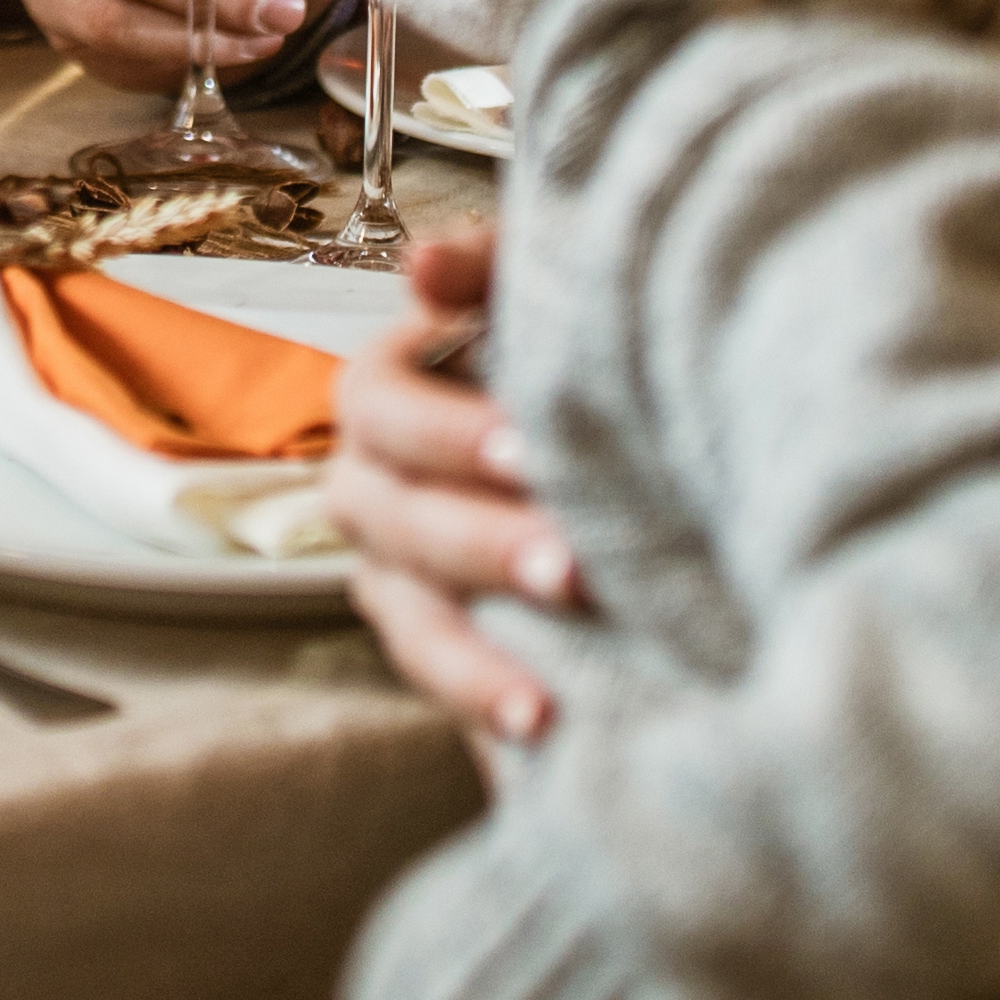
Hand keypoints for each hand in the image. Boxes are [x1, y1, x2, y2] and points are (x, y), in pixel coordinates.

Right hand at [325, 215, 573, 741]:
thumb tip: (423, 265)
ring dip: (470, 662)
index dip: (446, 431)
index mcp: (382, 395)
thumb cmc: (566, 353)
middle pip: (396, 521)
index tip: (528, 448)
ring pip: (410, 623)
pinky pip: (447, 690)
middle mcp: (374, 490)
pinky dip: (487, 712)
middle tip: (570, 568)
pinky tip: (544, 735)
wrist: (626, 451)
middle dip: (480, 547)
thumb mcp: (535, 292)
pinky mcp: (446, 649)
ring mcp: (400, 579)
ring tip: (540, 702)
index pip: (382, 408)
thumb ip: (488, 266)